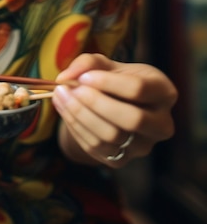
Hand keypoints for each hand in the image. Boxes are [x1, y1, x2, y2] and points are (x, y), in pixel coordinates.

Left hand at [52, 53, 177, 167]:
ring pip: (112, 136)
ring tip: (61, 96)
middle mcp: (161, 123)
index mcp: (163, 91)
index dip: (108, 83)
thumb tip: (65, 78)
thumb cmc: (110, 78)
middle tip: (73, 89)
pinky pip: (98, 148)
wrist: (108, 103)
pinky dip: (76, 128)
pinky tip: (65, 110)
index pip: (139, 89)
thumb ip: (86, 64)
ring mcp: (144, 145)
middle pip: (133, 119)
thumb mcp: (103, 64)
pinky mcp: (123, 159)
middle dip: (97, 103)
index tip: (84, 77)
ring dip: (80, 115)